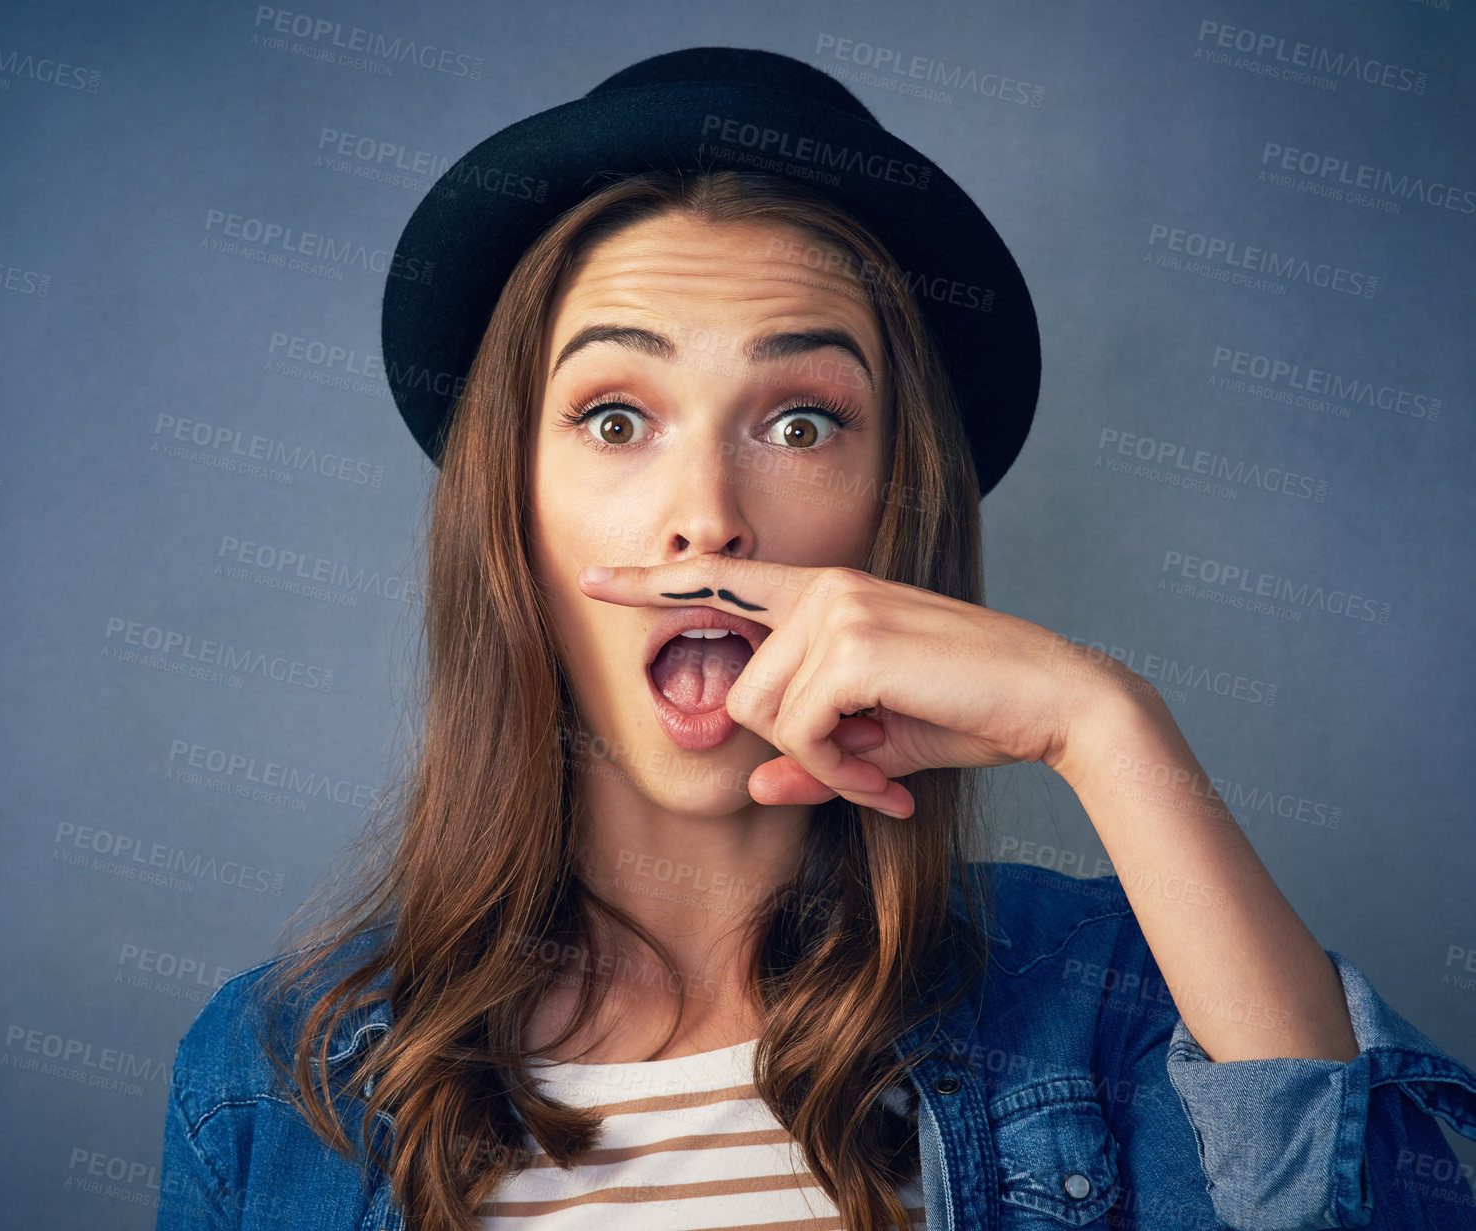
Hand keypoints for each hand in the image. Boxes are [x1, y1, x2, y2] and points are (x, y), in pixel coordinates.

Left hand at [578, 558, 1113, 816]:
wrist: (1056, 701)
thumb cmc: (972, 713)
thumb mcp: (878, 743)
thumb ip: (814, 759)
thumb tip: (755, 786)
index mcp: (827, 593)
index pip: (723, 578)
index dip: (653, 584)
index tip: (594, 580)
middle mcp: (825, 587)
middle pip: (743, 689)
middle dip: (795, 751)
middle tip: (861, 777)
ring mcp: (838, 608)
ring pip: (765, 711)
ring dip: (820, 764)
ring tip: (878, 773)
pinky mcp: (853, 642)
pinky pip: (801, 730)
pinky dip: (838, 771)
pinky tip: (887, 778)